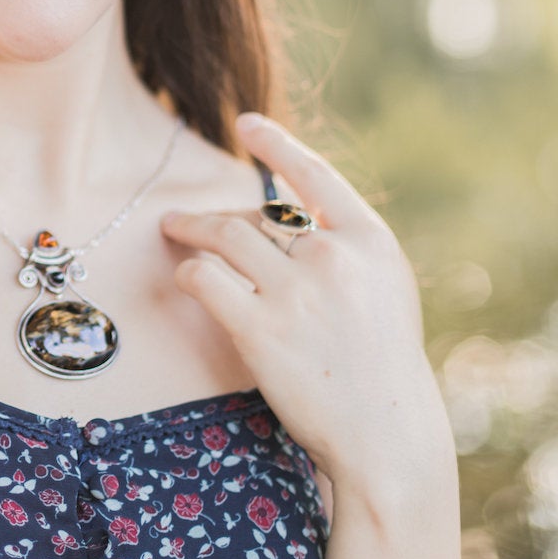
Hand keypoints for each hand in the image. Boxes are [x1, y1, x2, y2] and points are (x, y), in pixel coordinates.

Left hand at [160, 114, 450, 489]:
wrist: (385, 434)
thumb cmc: (382, 368)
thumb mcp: (386, 291)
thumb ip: (346, 250)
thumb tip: (291, 221)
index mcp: (370, 241)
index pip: (316, 176)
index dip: (277, 145)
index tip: (247, 124)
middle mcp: (333, 257)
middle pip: (260, 214)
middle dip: (222, 214)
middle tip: (193, 219)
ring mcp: (296, 292)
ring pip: (224, 234)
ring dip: (190, 227)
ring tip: (171, 227)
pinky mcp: (260, 329)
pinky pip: (205, 278)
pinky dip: (189, 271)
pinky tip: (183, 276)